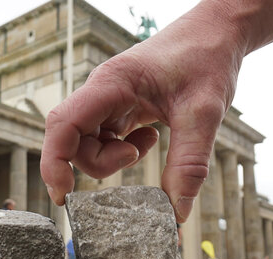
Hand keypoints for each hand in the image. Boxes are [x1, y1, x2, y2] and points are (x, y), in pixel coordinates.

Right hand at [40, 2, 245, 222]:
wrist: (218, 32)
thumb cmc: (208, 57)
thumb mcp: (205, 113)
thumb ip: (189, 164)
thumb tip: (176, 213)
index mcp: (111, 84)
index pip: (63, 124)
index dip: (54, 163)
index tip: (63, 195)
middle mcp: (101, 92)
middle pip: (74, 141)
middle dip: (99, 163)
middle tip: (136, 157)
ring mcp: (108, 100)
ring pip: (88, 144)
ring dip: (113, 158)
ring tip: (150, 143)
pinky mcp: (119, 107)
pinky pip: (105, 139)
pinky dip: (123, 150)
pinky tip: (149, 139)